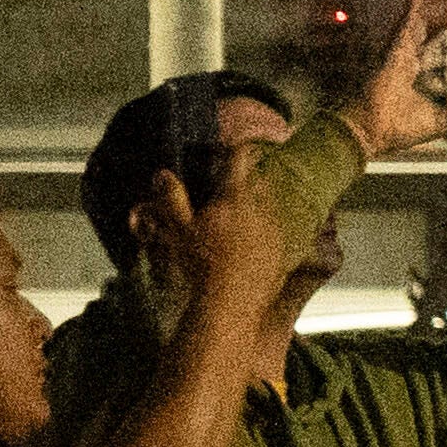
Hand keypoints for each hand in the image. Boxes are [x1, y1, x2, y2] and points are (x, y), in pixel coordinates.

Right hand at [169, 139, 294, 331]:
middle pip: (260, 180)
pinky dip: (266, 224)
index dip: (239, 148)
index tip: (236, 144)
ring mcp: (274, 228)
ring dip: (259, 199)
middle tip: (236, 178)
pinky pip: (277, 227)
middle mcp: (260, 208)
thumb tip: (164, 173)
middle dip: (249, 176)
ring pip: (270, 202)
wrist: (231, 303)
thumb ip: (171, 198)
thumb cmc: (200, 265)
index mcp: (234, 198)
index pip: (241, 160)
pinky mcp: (282, 248)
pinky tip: (252, 236)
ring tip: (242, 208)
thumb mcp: (178, 230)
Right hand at [340, 0, 446, 158]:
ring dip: (436, 5)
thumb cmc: (397, 130)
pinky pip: (404, 25)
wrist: (370, 135)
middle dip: (445, 9)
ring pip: (419, 22)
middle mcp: (403, 59)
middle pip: (427, 26)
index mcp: (409, 72)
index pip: (430, 43)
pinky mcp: (392, 53)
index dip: (446, 28)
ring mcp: (396, 54)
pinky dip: (411, 7)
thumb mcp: (442, 122)